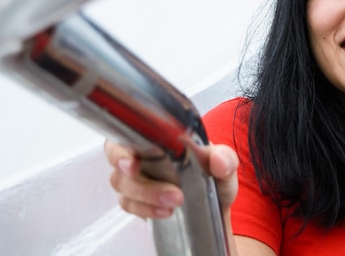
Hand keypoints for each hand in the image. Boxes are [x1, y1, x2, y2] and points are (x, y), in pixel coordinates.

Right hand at [105, 139, 238, 218]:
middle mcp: (144, 153)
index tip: (132, 165)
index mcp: (161, 136)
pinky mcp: (137, 199)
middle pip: (119, 161)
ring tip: (176, 202)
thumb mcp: (225, 166)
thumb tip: (217, 158)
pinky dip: (146, 210)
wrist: (214, 206)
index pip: (128, 131)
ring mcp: (138, 177)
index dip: (121, 149)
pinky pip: (128, 204)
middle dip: (139, 182)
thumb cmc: (214, 177)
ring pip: (122, 185)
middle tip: (172, 193)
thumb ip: (224, 159)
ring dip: (147, 197)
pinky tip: (165, 212)